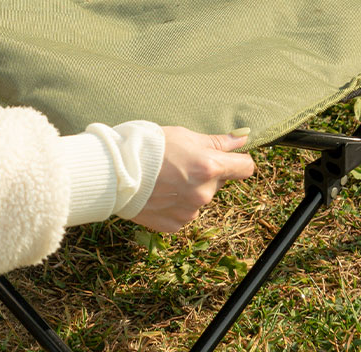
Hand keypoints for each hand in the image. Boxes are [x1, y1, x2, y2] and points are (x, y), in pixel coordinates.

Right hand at [131, 126, 254, 232]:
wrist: (115, 170)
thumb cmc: (150, 146)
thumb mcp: (186, 135)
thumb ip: (218, 142)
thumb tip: (243, 138)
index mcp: (210, 167)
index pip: (245, 167)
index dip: (238, 160)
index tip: (228, 156)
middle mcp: (204, 193)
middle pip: (219, 181)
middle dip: (207, 173)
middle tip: (182, 162)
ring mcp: (190, 211)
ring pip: (201, 197)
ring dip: (191, 189)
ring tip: (166, 177)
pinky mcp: (175, 224)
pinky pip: (185, 211)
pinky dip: (177, 203)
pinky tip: (160, 191)